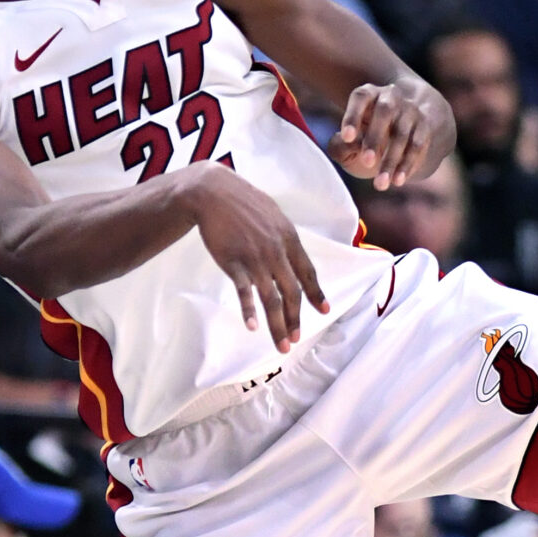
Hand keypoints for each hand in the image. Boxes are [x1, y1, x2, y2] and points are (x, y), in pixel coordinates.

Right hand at [184, 166, 327, 351]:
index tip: (324, 312)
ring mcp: (255, 258)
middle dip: (296, 319)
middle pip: (292, 292)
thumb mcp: (274, 215)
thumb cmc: (244, 202)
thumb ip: (285, 238)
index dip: (317, 294)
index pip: (308, 272)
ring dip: (278, 325)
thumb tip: (293, 257)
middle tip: (296, 339)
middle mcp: (276, 251)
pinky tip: (252, 327)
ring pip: (271, 298)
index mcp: (289, 239)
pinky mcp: (233, 262)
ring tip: (282, 345)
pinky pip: (244, 291)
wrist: (213, 192)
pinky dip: (249, 310)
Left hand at [335, 75, 449, 190]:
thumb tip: (343, 145)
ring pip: (401, 135)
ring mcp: (410, 112)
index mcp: (369, 94)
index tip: (346, 138)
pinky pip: (416, 147)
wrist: (402, 128)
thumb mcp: (349, 138)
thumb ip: (339, 144)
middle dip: (375, 138)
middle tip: (367, 162)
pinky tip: (397, 181)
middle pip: (385, 112)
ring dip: (391, 160)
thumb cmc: (364, 135)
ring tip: (380, 185)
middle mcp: (391, 98)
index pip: (361, 98)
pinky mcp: (423, 129)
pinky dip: (406, 165)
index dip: (353, 117)